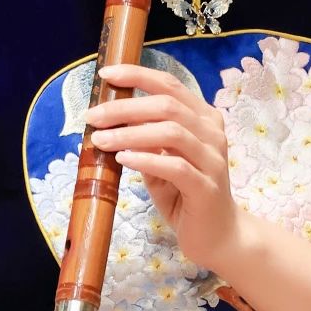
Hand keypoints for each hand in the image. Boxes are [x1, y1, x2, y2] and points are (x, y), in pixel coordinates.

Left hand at [87, 61, 238, 273]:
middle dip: (124, 107)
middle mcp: (212, 133)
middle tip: (92, 117)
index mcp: (203, 119)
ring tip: (101, 141)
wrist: (217, 235)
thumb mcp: (160, 162)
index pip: (170, 86)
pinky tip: (123, 159)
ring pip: (171, 132)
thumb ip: (143, 140)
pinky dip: (146, 160)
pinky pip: (175, 167)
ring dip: (130, 134)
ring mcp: (212, 159)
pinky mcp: (206, 187)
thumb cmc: (185, 195)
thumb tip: (107, 121)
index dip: (137, 75)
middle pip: (167, 106)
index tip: (106, 75)